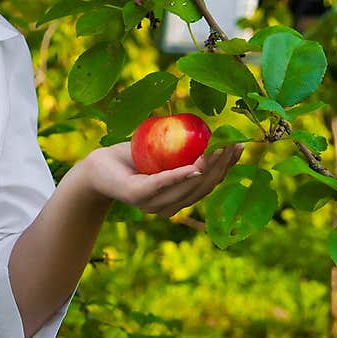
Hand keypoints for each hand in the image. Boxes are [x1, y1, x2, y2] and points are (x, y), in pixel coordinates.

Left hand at [82, 141, 243, 217]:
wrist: (96, 167)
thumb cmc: (130, 158)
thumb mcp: (161, 153)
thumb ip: (182, 150)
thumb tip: (210, 131)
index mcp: (177, 199)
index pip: (208, 185)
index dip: (226, 167)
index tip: (239, 147)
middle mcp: (168, 207)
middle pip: (202, 187)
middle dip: (222, 167)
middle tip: (234, 145)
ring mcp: (152, 204)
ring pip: (187, 187)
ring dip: (207, 169)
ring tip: (220, 149)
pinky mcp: (137, 195)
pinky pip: (162, 183)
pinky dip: (180, 175)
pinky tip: (196, 165)